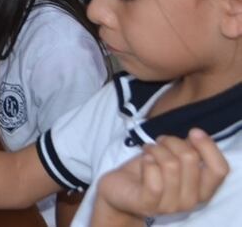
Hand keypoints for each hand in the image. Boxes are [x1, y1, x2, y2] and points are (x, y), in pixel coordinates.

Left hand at [93, 130, 228, 223]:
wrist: (119, 191)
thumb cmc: (148, 171)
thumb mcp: (172, 159)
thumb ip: (188, 150)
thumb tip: (197, 135)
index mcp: (202, 190)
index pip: (219, 169)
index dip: (209, 147)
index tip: (194, 132)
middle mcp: (190, 201)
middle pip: (190, 158)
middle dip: (171, 141)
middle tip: (159, 142)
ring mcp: (170, 206)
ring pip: (170, 164)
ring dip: (155, 150)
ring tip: (148, 150)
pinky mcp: (148, 204)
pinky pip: (154, 179)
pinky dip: (147, 162)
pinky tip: (143, 160)